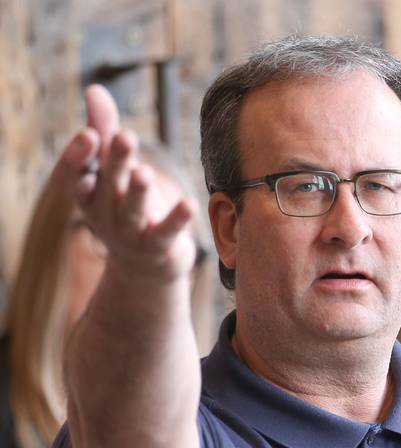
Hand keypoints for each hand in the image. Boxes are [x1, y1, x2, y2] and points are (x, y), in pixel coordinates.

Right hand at [74, 88, 197, 281]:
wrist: (144, 266)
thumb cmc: (125, 206)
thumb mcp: (113, 171)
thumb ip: (105, 131)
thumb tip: (94, 89)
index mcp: (88, 195)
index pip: (71, 177)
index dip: (77, 157)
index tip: (90, 133)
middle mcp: (104, 215)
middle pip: (108, 187)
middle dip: (115, 163)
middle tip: (126, 137)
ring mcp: (130, 234)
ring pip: (131, 212)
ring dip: (137, 193)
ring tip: (145, 172)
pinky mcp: (158, 247)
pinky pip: (166, 233)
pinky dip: (177, 220)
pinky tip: (190, 204)